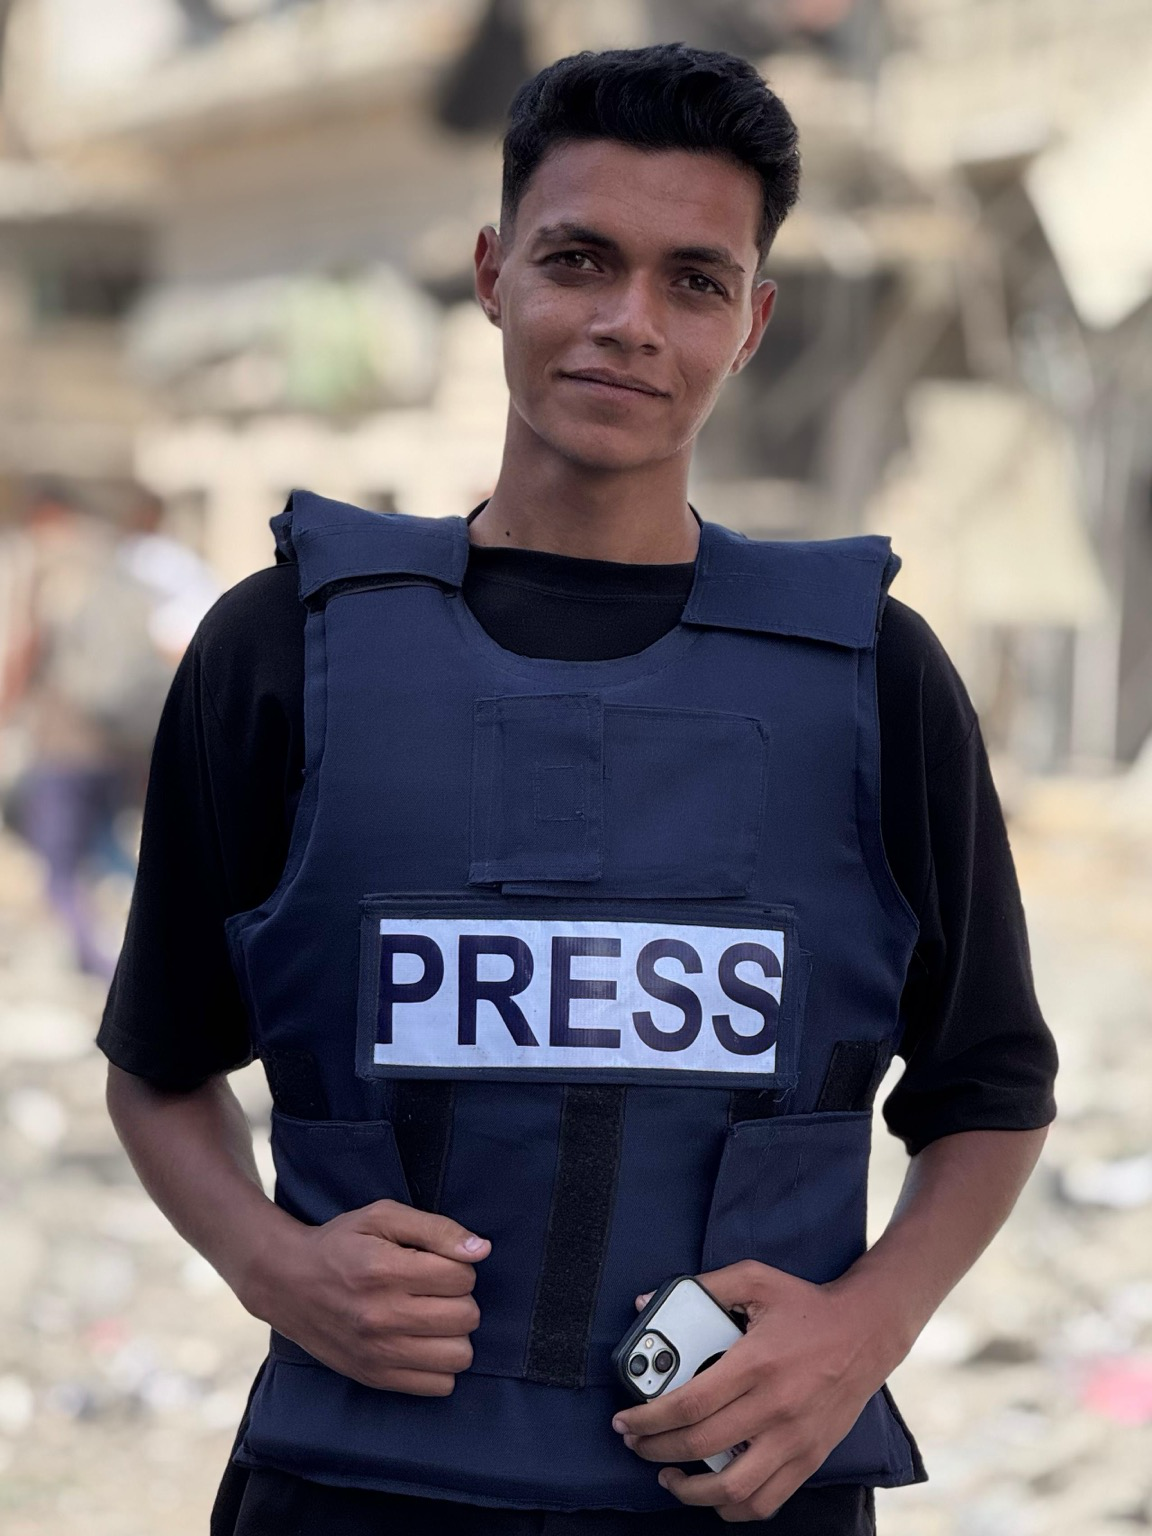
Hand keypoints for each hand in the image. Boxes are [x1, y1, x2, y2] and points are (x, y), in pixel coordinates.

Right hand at [253, 1199, 489, 1395]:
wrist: (287, 1283)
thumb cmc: (340, 1244)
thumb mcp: (382, 1217)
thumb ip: (436, 1228)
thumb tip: (481, 1249)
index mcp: (384, 1270)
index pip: (462, 1276)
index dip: (460, 1265)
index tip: (439, 1263)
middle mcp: (381, 1316)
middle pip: (466, 1316)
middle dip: (461, 1297)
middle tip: (437, 1289)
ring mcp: (378, 1353)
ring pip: (459, 1356)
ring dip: (455, 1334)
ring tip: (434, 1317)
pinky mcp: (375, 1378)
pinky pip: (439, 1386)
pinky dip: (441, 1365)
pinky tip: (424, 1342)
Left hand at [611, 1260, 897, 1522]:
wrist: (867, 1330)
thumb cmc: (805, 1305)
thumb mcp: (754, 1280)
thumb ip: (701, 1288)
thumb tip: (645, 1302)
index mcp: (755, 1364)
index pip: (688, 1405)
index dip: (647, 1419)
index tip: (624, 1422)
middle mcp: (774, 1407)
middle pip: (700, 1446)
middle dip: (654, 1450)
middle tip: (635, 1444)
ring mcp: (794, 1439)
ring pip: (732, 1488)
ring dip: (690, 1491)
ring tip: (669, 1477)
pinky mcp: (810, 1457)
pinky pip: (767, 1500)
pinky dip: (734, 1506)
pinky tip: (714, 1492)